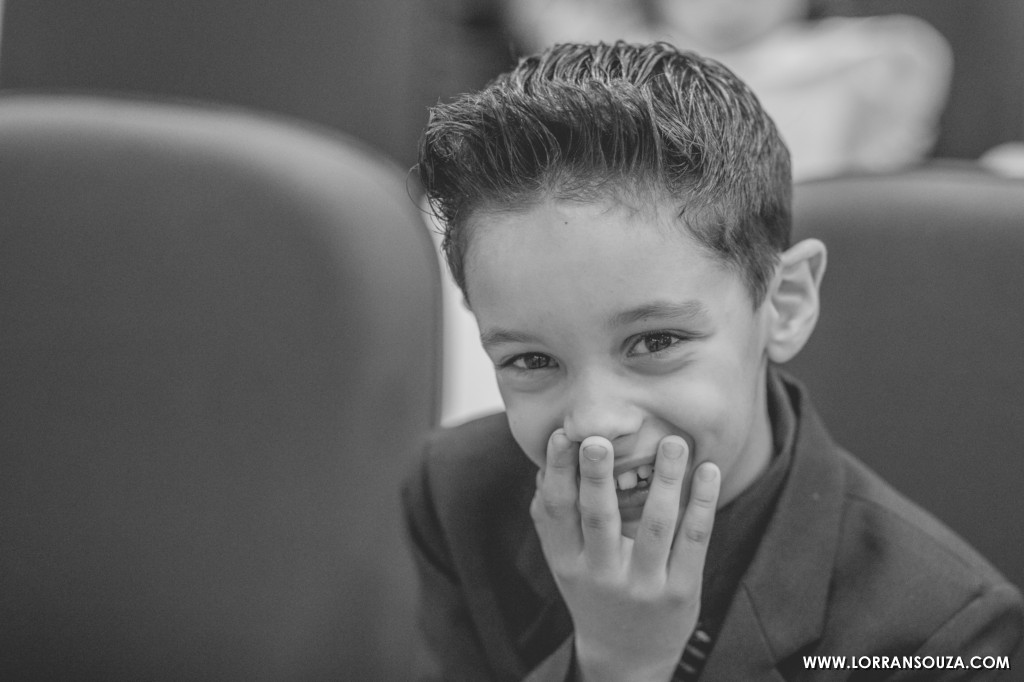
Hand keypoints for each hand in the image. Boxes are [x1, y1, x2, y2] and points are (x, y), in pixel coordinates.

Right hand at [530, 430, 720, 681]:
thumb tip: (543, 465)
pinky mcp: (681, 592)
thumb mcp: (565, 562)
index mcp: (567, 561)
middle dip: (597, 478)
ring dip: (665, 480)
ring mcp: (643, 585)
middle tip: (600, 439)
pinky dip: (702, 503)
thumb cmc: (594, 591)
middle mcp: (601, 574)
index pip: (558, 511)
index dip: (557, 472)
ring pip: (655, 526)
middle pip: (598, 519)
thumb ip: (552, 519)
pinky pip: (694, 541)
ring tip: (673, 442)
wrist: (627, 656)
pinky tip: (708, 471)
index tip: (562, 435)